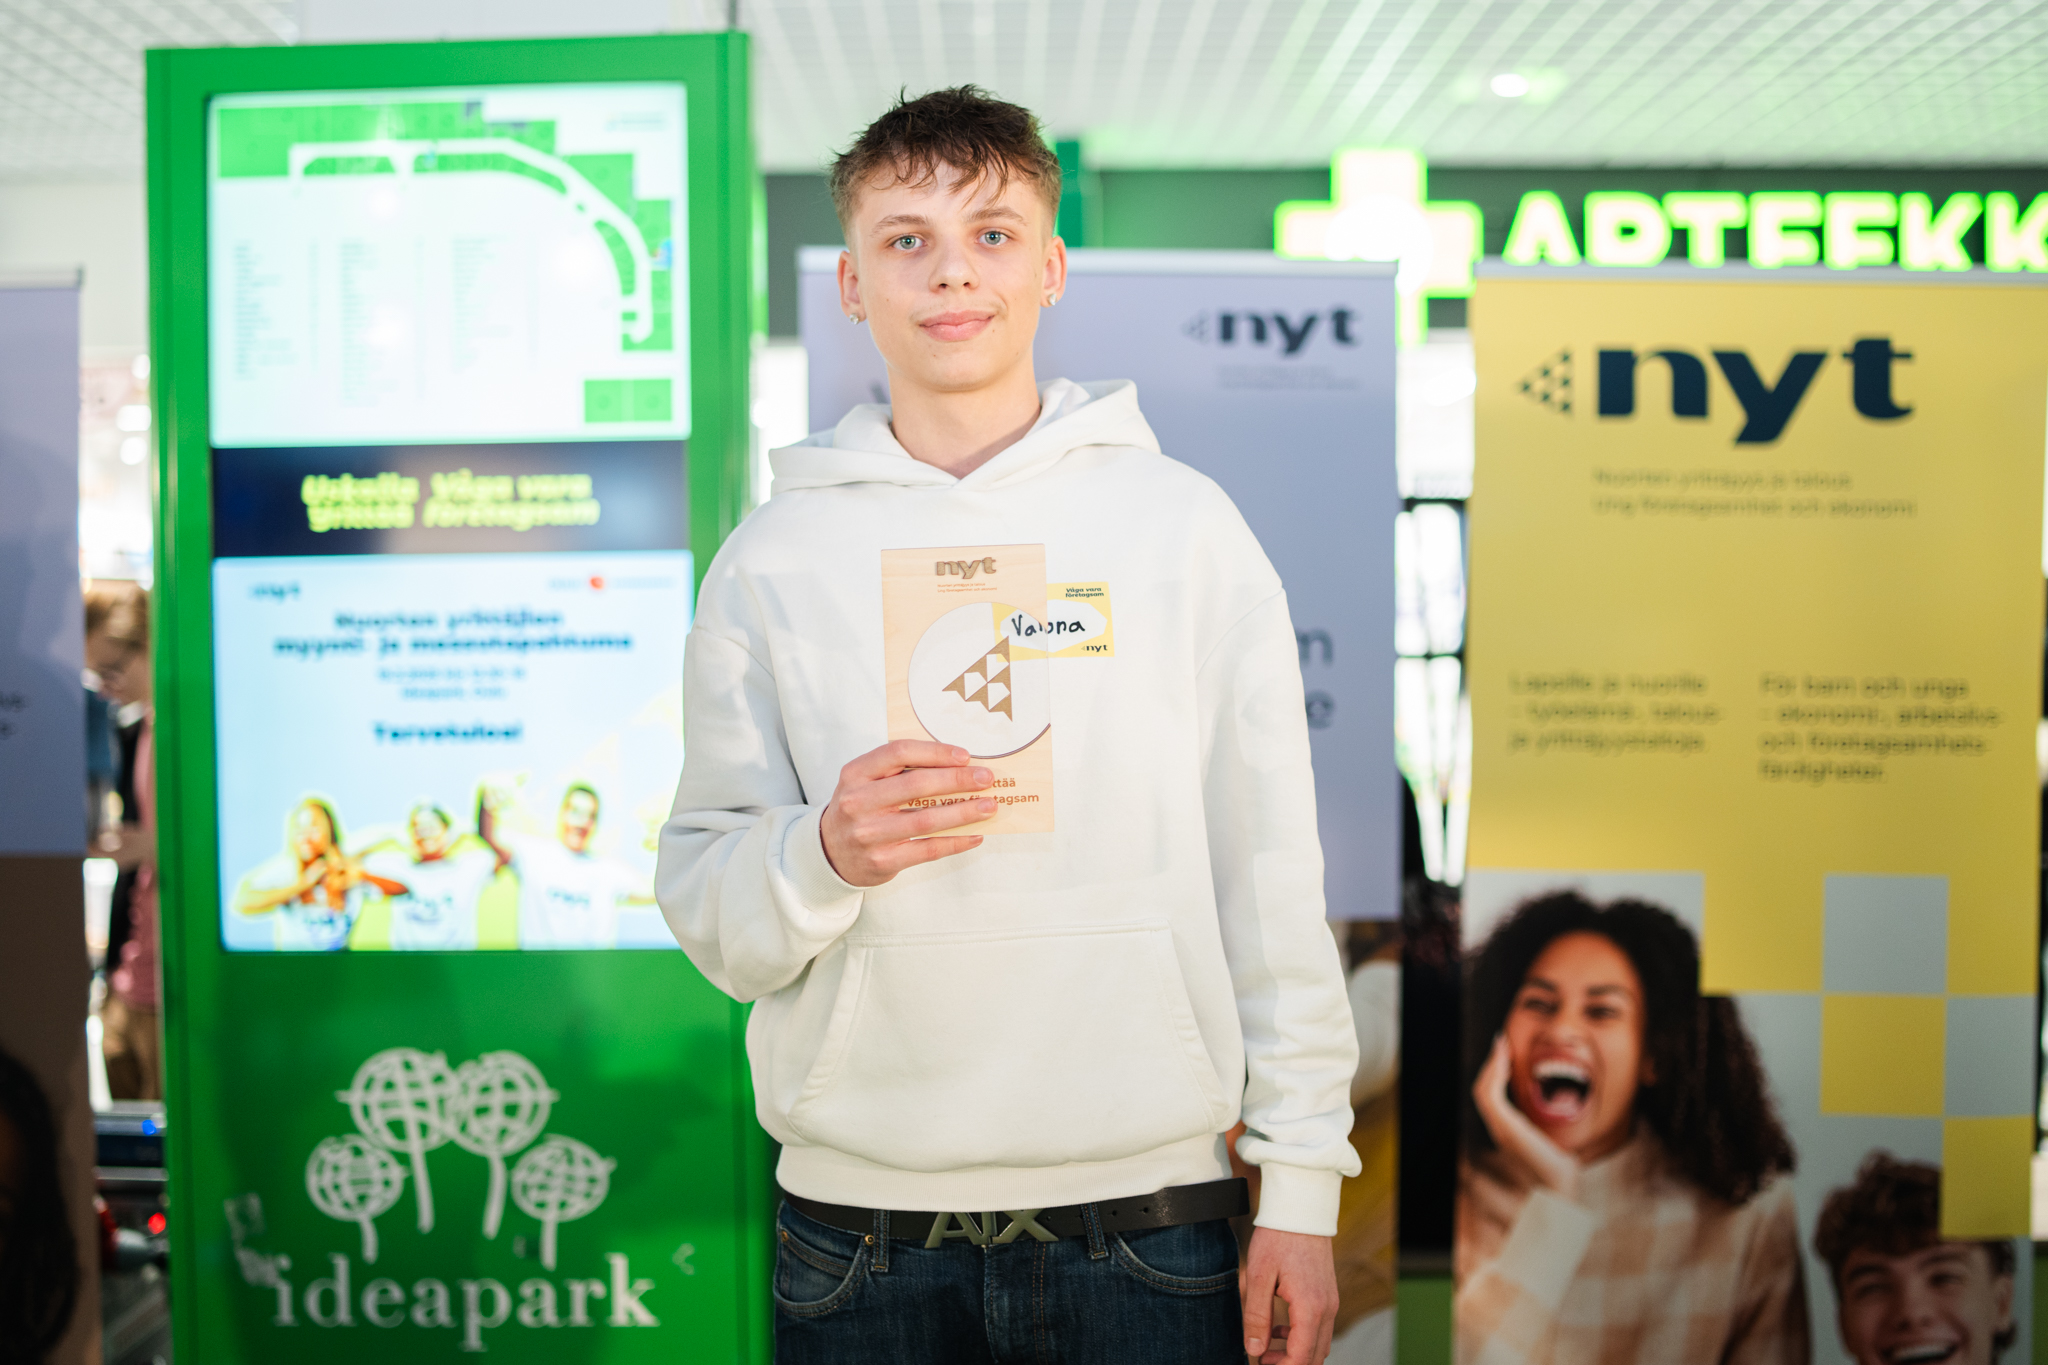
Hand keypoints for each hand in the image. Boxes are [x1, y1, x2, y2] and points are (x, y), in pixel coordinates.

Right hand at [819, 740, 994, 886]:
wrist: (829, 852)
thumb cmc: (859, 809)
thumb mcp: (865, 781)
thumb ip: (899, 770)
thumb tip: (957, 765)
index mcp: (855, 774)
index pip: (898, 752)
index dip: (935, 752)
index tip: (964, 756)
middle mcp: (858, 802)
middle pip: (916, 785)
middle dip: (958, 780)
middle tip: (986, 779)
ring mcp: (868, 834)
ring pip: (926, 820)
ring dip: (963, 812)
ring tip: (988, 806)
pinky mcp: (882, 861)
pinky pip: (927, 850)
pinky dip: (955, 842)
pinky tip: (975, 835)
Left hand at [1242, 1227, 1336, 1363]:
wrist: (1301, 1209)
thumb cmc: (1277, 1238)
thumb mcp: (1259, 1277)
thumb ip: (1256, 1316)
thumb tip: (1254, 1350)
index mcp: (1310, 1308)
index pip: (1301, 1357)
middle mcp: (1327, 1309)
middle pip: (1315, 1357)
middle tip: (1262, 1361)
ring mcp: (1331, 1302)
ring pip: (1320, 1344)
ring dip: (1297, 1353)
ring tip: (1266, 1347)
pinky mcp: (1328, 1295)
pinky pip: (1320, 1328)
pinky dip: (1302, 1337)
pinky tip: (1279, 1329)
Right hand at [1472, 1033, 1577, 1197]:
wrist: (1559, 1191)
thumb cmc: (1562, 1176)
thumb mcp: (1561, 1151)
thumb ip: (1559, 1144)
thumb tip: (1571, 1147)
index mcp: (1510, 1133)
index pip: (1494, 1098)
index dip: (1497, 1076)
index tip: (1507, 1055)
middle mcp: (1500, 1129)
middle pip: (1484, 1090)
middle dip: (1492, 1065)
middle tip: (1501, 1043)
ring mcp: (1500, 1128)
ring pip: (1483, 1089)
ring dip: (1492, 1065)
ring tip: (1501, 1047)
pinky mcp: (1504, 1127)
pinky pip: (1491, 1094)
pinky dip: (1495, 1074)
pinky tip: (1504, 1059)